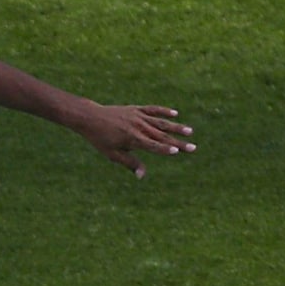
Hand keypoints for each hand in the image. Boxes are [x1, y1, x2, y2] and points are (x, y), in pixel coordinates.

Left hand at [77, 103, 195, 177]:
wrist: (91, 118)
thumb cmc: (100, 139)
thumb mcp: (112, 154)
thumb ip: (129, 163)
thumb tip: (142, 176)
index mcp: (132, 139)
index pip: (152, 146)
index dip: (165, 149)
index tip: (178, 151)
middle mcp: (138, 127)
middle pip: (161, 136)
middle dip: (178, 142)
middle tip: (193, 148)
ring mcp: (138, 117)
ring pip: (160, 122)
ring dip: (176, 127)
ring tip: (189, 131)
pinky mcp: (136, 109)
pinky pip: (152, 109)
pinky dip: (163, 111)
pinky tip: (175, 114)